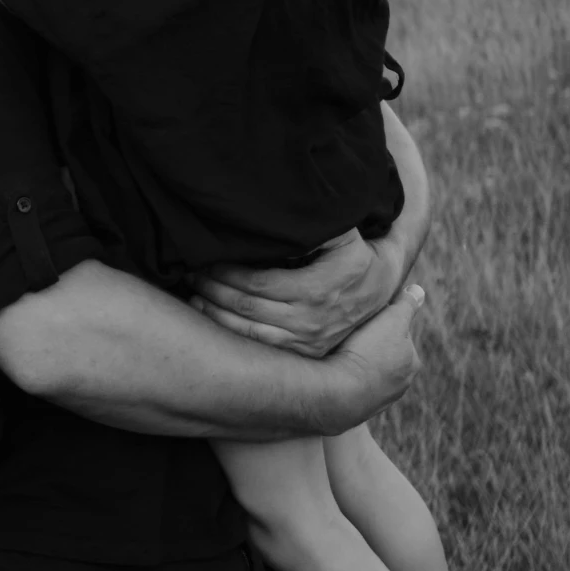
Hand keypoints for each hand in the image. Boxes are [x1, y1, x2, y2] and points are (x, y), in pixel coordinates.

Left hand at [192, 225, 406, 357]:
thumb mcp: (342, 233)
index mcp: (319, 287)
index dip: (227, 272)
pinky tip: (210, 318)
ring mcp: (308, 340)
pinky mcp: (305, 353)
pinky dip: (230, 333)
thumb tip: (279, 217)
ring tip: (192, 294)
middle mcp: (312, 319)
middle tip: (189, 273)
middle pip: (247, 306)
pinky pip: (259, 346)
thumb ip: (312, 227)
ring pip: (248, 331)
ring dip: (214, 313)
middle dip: (212, 288)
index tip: (206, 258)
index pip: (258, 283)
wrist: (380, 287)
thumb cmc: (352, 253)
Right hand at [318, 280, 424, 430]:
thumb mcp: (391, 320)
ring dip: (358, 361)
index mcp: (411, 362)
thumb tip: (419, 290)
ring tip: (340, 350)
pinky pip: (353, 386)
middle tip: (352, 332)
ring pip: (369, 371)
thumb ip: (406, 306)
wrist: (340, 393)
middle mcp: (400, 385)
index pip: (400, 334)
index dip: (384, 321)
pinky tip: (334, 368)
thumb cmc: (368, 353)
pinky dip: (346, 377)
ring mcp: (378, 399)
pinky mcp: (357, 409)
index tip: (367, 317)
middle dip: (372, 344)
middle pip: (385, 354)